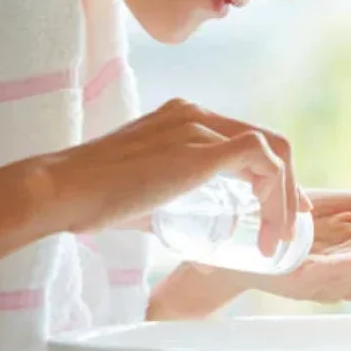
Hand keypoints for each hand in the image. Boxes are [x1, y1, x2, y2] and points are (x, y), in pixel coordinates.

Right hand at [40, 98, 308, 253]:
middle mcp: (197, 114)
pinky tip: (269, 227)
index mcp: (185, 118)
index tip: (278, 209)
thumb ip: (177, 201)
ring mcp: (200, 126)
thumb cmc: (92, 198)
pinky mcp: (202, 148)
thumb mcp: (148, 193)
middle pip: (267, 141)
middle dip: (288, 185)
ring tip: (277, 237)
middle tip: (290, 223)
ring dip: (284, 198)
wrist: (60, 190)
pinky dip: (276, 196)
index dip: (271, 173)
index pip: (246, 138)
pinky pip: (263, 162)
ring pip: (271, 152)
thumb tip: (205, 232)